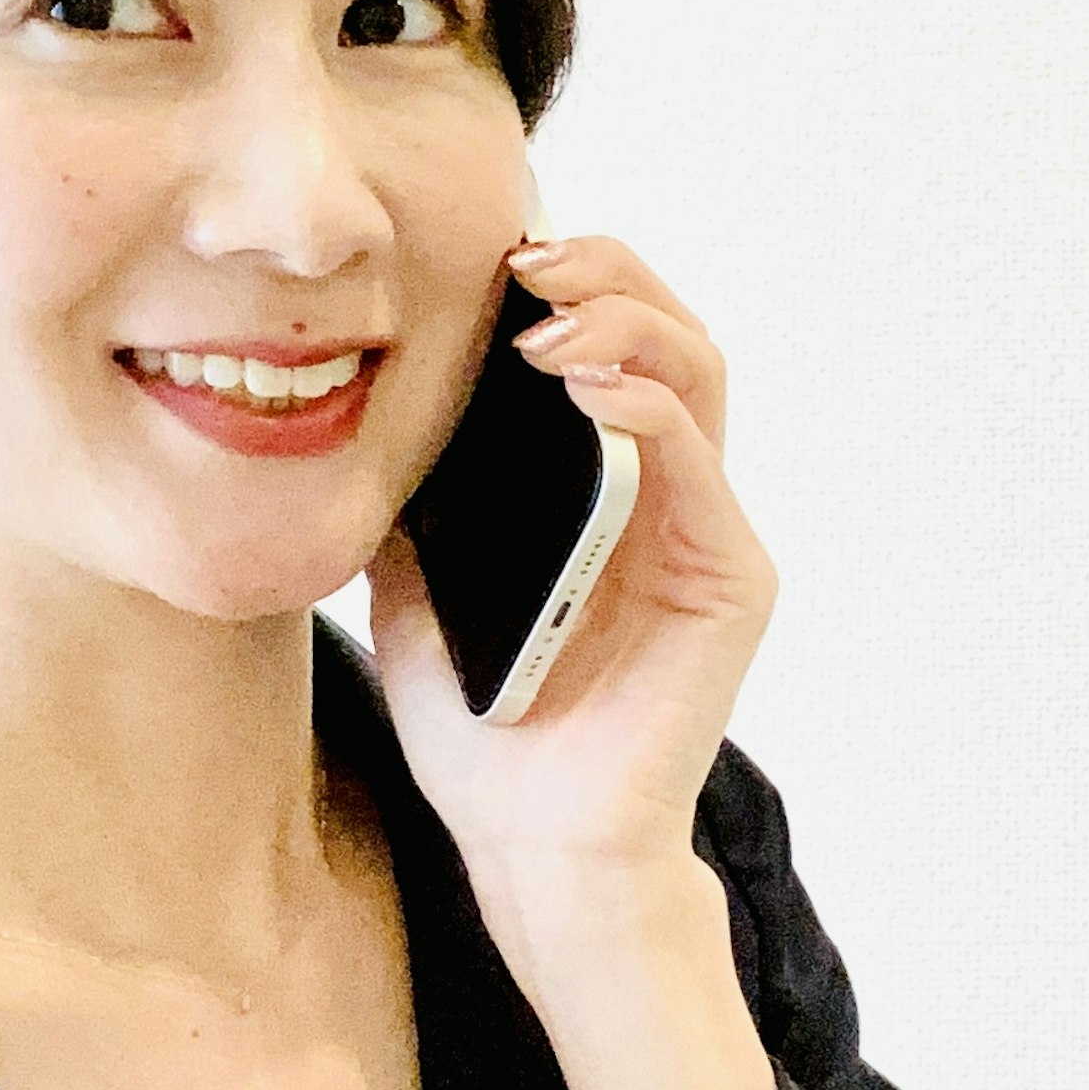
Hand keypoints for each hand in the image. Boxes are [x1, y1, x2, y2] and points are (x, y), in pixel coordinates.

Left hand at [360, 231, 780, 912]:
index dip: (564, 276)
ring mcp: (706, 529)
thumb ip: (417, 488)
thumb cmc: (481, 724)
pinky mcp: (730, 579)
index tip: (488, 250)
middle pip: (666, 326)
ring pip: (698, 369)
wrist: (525, 839)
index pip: (606, 335)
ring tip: (547, 318)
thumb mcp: (415, 578)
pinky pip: (701, 466)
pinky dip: (651, 409)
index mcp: (601, 479)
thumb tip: (358, 390)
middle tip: (527, 257)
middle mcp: (666, 488)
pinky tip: (590, 388)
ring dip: (627, 321)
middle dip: (604, 270)